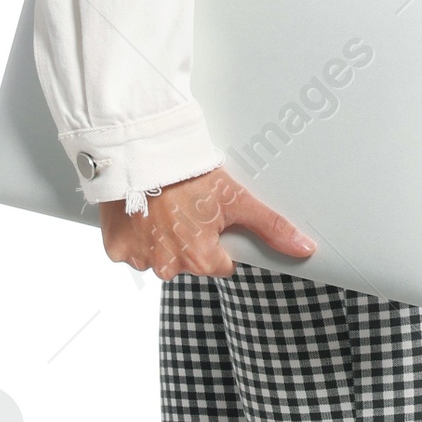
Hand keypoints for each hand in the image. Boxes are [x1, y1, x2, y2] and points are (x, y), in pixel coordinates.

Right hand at [99, 168, 315, 278]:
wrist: (142, 154)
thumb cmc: (189, 175)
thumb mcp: (236, 199)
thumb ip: (270, 227)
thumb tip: (305, 248)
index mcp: (201, 260)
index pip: (218, 264)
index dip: (216, 239)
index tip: (207, 217)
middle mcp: (169, 267)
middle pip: (187, 261)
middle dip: (187, 239)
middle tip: (183, 208)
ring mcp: (140, 260)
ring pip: (158, 256)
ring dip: (160, 237)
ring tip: (161, 207)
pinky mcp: (116, 249)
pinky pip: (130, 249)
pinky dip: (135, 234)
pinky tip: (141, 212)